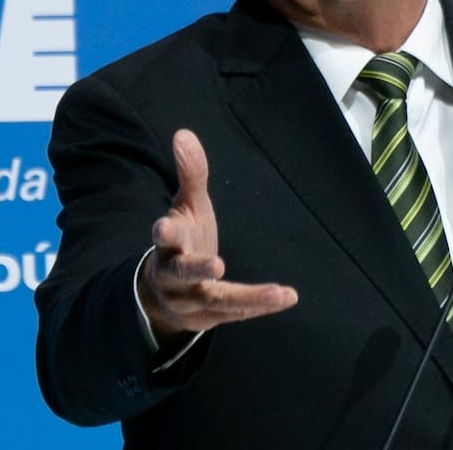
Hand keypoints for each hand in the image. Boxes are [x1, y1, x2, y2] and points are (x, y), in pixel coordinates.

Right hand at [137, 129, 297, 343]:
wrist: (163, 294)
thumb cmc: (183, 240)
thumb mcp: (187, 207)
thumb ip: (191, 174)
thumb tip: (184, 134)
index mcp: (169, 245)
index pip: (166, 238)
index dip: (165, 233)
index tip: (163, 227)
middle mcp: (174, 275)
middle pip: (182, 273)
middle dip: (196, 268)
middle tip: (217, 264)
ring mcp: (190, 300)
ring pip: (215, 300)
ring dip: (248, 296)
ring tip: (278, 292)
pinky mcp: (209, 317)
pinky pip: (237, 313)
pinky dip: (262, 305)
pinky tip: (289, 297)